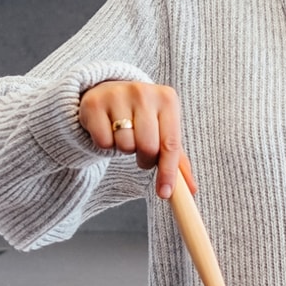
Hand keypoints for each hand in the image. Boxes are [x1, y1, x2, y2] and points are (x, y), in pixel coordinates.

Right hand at [78, 80, 193, 199]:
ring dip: (124, 149)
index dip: (168, 172)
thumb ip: (176, 158)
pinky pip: (103, 142)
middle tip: (140, 153)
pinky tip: (108, 130)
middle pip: (148, 147)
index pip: (171, 143)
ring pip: (124, 145)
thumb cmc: (141, 116)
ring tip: (123, 135)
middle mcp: (143, 93)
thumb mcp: (162, 129)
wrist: (108, 91)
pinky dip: (105, 144)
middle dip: (144, 159)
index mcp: (167, 98)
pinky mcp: (94, 103)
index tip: (164, 193)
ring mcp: (118, 95)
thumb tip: (191, 189)